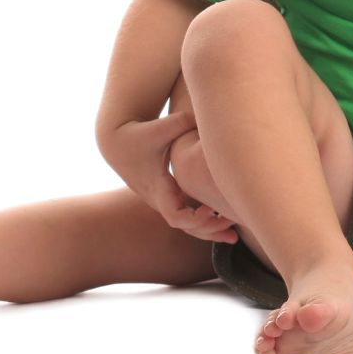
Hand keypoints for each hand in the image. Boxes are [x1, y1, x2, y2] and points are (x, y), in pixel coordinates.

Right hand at [100, 111, 237, 242]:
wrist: (118, 141)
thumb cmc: (140, 133)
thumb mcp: (160, 127)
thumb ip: (183, 122)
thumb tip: (208, 117)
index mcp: (158, 187)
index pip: (175, 217)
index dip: (195, 219)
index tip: (212, 210)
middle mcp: (160, 199)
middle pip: (186, 228)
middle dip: (210, 230)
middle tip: (234, 231)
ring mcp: (163, 200)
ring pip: (187, 226)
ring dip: (209, 230)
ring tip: (234, 236)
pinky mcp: (167, 196)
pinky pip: (186, 216)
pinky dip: (203, 220)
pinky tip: (223, 217)